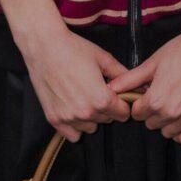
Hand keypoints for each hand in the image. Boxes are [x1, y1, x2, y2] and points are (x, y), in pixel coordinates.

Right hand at [22, 28, 131, 142]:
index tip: (116, 95)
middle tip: (97, 90)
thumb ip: (120, 73)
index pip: (123, 114)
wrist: (44, 46)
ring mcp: (69, 118)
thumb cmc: (73, 48)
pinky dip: (75, 125)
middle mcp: (86, 113)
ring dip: (91, 117)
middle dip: (106, 108)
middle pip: (106, 120)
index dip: (122, 103)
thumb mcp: (102, 58)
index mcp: (101, 99)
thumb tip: (136, 84)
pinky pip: (72, 135)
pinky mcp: (54, 119)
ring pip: (90, 127)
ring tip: (83, 97)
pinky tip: (73, 108)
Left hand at [106, 23, 180, 143]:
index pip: (137, 114)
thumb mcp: (152, 63)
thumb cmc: (180, 50)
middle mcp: (171, 113)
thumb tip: (111, 87)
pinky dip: (180, 131)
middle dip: (151, 112)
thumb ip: (130, 79)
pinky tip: (180, 116)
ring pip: (167, 133)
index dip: (139, 103)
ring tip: (171, 103)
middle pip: (151, 124)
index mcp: (156, 100)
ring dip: (165, 122)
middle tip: (159, 95)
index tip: (146, 94)